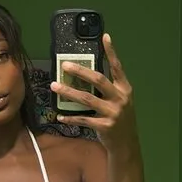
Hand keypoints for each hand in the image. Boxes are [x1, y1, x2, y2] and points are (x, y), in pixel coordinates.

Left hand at [51, 33, 138, 153]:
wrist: (127, 144)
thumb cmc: (120, 119)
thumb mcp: (120, 101)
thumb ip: (108, 89)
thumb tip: (86, 75)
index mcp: (124, 89)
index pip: (117, 67)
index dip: (111, 52)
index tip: (104, 37)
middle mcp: (120, 98)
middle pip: (98, 80)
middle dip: (80, 71)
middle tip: (64, 65)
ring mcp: (113, 113)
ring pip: (86, 99)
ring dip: (68, 92)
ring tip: (54, 86)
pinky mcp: (104, 126)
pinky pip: (83, 120)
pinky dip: (70, 118)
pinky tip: (60, 116)